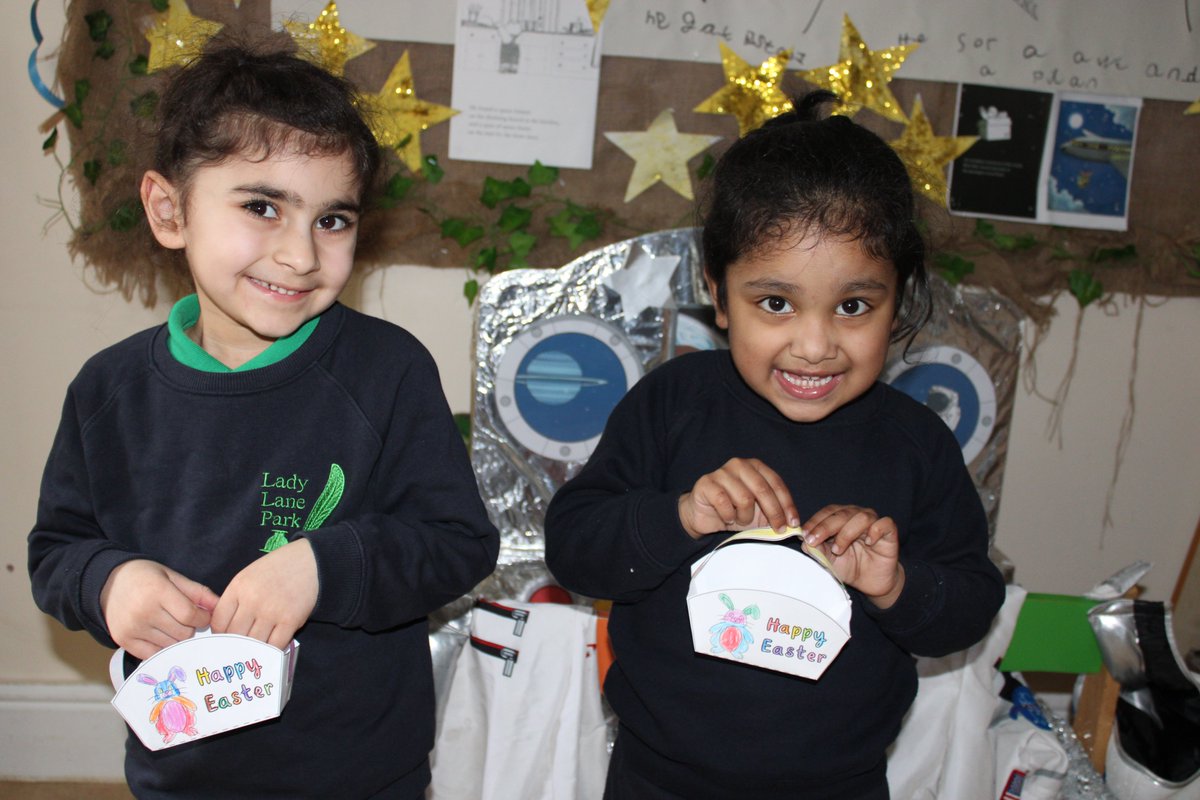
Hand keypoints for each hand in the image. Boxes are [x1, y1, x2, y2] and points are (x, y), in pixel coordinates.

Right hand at [100, 560, 218, 658]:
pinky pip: (152, 654)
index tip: (203, 616)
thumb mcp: (172, 576)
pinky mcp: (123, 641)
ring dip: (177, 638)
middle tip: (184, 619)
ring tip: (170, 624)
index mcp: (158, 591)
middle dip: (190, 628)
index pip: (190, 616)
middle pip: (183, 633)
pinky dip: (162, 648)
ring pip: (170, 646)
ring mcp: (132, 628)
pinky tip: (160, 635)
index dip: (204, 618)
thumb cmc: (145, 577)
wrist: (109, 583)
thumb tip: (219, 607)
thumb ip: (197, 592)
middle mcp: (143, 612)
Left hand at [210, 539, 317, 649]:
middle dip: (235, 644)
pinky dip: (271, 649)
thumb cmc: (276, 569)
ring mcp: (272, 611)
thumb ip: (235, 599)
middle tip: (239, 647)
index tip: (226, 637)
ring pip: (253, 644)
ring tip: (254, 648)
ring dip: (253, 648)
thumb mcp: (248, 576)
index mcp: (238, 587)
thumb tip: (224, 629)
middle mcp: (252, 600)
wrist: (309, 561)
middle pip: (234, 636)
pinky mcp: (291, 620)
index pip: (219, 622)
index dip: (220, 634)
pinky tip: (271, 646)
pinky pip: (274, 645)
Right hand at [678, 458, 798, 539]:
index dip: (787, 504)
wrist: (703, 514)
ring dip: (746, 516)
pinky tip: (727, 518)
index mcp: (755, 466)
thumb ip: (775, 513)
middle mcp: (739, 465)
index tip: (793, 523)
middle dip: (774, 513)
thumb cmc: (733, 511)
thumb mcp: (758, 512)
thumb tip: (795, 525)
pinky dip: (728, 515)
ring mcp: (721, 472)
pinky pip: (724, 502)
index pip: (776, 483)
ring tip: (741, 520)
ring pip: (744, 498)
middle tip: (778, 529)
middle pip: (762, 489)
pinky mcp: (706, 483)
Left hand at [802, 505, 903, 607]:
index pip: (828, 512)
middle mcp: (857, 516)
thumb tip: (805, 541)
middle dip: (825, 527)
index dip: (815, 522)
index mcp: (841, 518)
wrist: (871, 582)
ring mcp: (874, 523)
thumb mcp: (829, 560)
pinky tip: (868, 542)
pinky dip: (875, 531)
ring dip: (846, 533)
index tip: (805, 535)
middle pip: (841, 513)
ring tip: (839, 549)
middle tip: (815, 540)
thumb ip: (818, 549)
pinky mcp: (889, 532)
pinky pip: (884, 524)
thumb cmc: (850, 566)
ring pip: (861, 517)